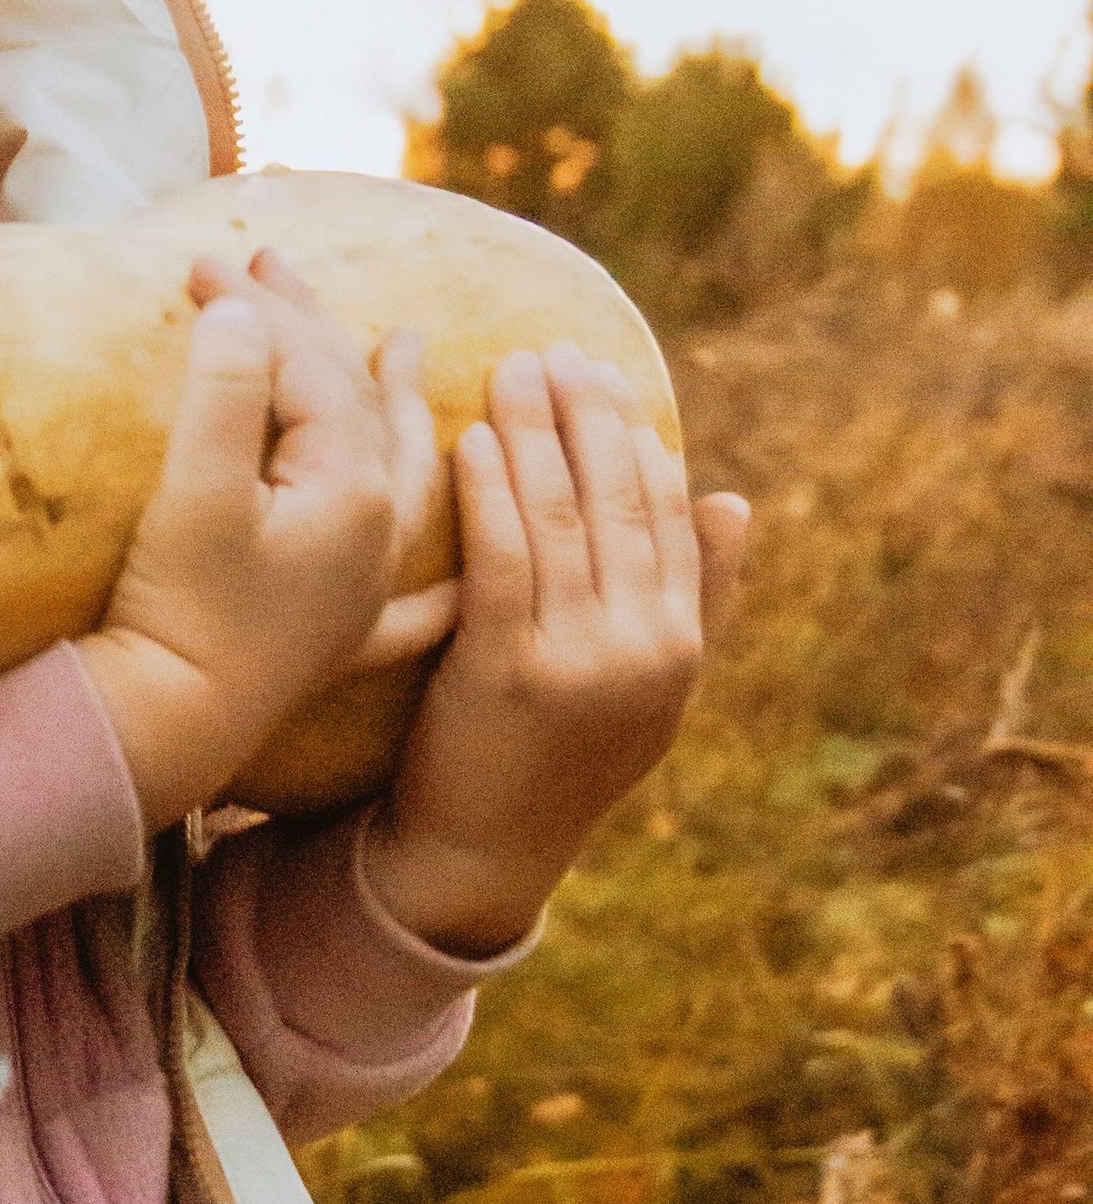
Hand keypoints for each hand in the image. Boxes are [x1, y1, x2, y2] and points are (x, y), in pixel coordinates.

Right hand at [76, 250, 402, 832]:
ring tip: (408, 351)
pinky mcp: (334, 642)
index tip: (201, 263)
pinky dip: (437, 579)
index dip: (257, 309)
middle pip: (358, 404)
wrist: (167, 726)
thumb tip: (245, 312)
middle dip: (311, 329)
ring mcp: (362, 589)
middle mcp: (377, 534)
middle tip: (273, 266)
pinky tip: (464, 580)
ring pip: (401, 477)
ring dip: (397, 408)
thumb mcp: (195, 489)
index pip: (312, 369)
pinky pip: (410, 608)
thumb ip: (226, 392)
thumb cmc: (177, 606)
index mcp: (353, 487)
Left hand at [362, 343, 749, 955]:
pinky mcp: (508, 674)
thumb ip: (694, 598)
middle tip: (557, 349)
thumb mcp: (645, 689)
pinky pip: (503, 561)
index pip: (670, 519)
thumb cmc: (553, 760)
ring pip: (563, 521)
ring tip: (510, 370)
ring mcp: (579, 663)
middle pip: (621, 506)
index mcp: (679, 647)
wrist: (481, 854)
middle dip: (589, 419)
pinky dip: (491, 493)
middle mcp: (643, 651)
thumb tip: (734, 499)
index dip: (638, 442)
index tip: (607, 378)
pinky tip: (470, 441)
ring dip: (537, 435)